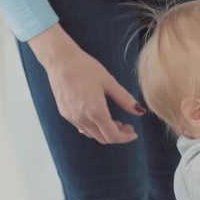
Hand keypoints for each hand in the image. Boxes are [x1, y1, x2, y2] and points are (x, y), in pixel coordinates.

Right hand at [28, 23, 144, 143]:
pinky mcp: (65, 114)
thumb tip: (140, 111)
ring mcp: (72, 117)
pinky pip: (82, 128)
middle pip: (103, 138)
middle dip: (118, 136)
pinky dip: (94, 128)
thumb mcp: (109, 82)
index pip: (113, 135)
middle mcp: (82, 118)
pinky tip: (100, 118)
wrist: (60, 60)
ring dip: (106, 132)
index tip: (134, 133)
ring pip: (92, 135)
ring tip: (116, 122)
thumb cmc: (86, 68)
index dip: (125, 138)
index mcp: (96, 111)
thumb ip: (125, 99)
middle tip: (128, 126)